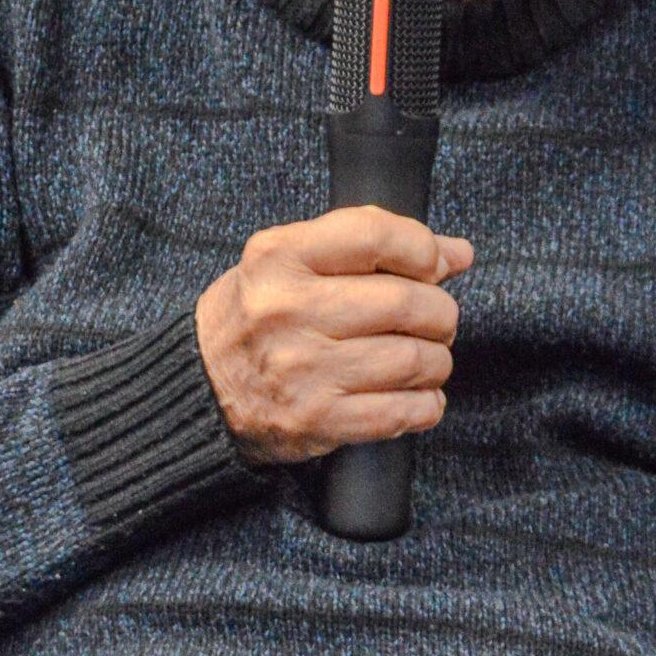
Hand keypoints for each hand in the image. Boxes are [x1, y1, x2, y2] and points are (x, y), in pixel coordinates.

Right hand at [194, 205, 473, 465]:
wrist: (197, 387)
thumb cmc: (256, 317)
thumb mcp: (291, 262)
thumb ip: (368, 248)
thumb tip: (458, 253)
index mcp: (278, 257)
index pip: (377, 235)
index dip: (423, 248)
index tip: (433, 264)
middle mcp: (287, 310)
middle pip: (407, 302)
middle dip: (440, 313)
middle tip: (434, 321)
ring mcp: (302, 369)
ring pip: (414, 360)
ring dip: (436, 361)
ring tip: (425, 360)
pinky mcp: (316, 420)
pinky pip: (401, 412)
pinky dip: (426, 405)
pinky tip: (418, 397)